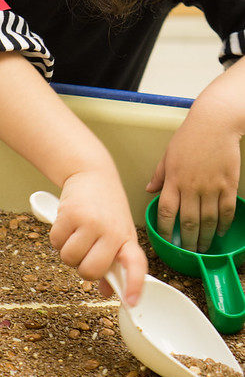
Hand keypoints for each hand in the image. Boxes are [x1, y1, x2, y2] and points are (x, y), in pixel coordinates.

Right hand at [50, 169, 146, 305]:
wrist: (91, 172)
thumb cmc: (105, 206)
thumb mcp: (116, 231)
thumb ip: (112, 261)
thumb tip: (105, 291)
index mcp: (127, 238)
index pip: (136, 265)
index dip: (134, 285)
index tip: (131, 302)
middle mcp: (111, 232)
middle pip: (90, 271)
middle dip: (82, 267)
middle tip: (84, 251)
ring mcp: (90, 222)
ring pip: (69, 259)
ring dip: (67, 251)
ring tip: (75, 234)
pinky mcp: (70, 214)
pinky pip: (55, 242)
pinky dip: (57, 238)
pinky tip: (66, 224)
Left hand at [146, 104, 240, 251]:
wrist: (214, 124)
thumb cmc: (189, 137)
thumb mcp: (168, 155)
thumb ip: (159, 175)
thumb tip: (148, 190)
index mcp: (174, 179)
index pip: (167, 212)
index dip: (166, 230)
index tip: (166, 241)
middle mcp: (191, 186)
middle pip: (189, 222)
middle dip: (188, 241)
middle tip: (188, 252)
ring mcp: (211, 186)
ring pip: (208, 220)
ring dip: (206, 238)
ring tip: (204, 248)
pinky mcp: (228, 184)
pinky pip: (226, 210)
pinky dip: (223, 224)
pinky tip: (220, 232)